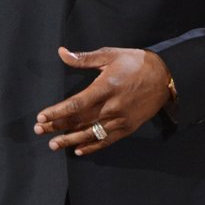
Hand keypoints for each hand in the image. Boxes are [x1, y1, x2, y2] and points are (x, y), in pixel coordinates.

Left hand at [33, 46, 171, 154]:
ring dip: (70, 140)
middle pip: (79, 121)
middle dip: (57, 127)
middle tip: (39, 131)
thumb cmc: (136, 63)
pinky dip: (92, 146)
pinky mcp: (127, 127)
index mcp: (105, 87)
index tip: (41, 117)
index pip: (75, 105)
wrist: (165, 77)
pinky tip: (79, 150)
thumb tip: (62, 53)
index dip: (56, 112)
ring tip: (53, 145)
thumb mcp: (110, 55)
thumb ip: (84, 58)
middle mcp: (111, 107)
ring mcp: (120, 119)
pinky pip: (106, 140)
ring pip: (90, 134)